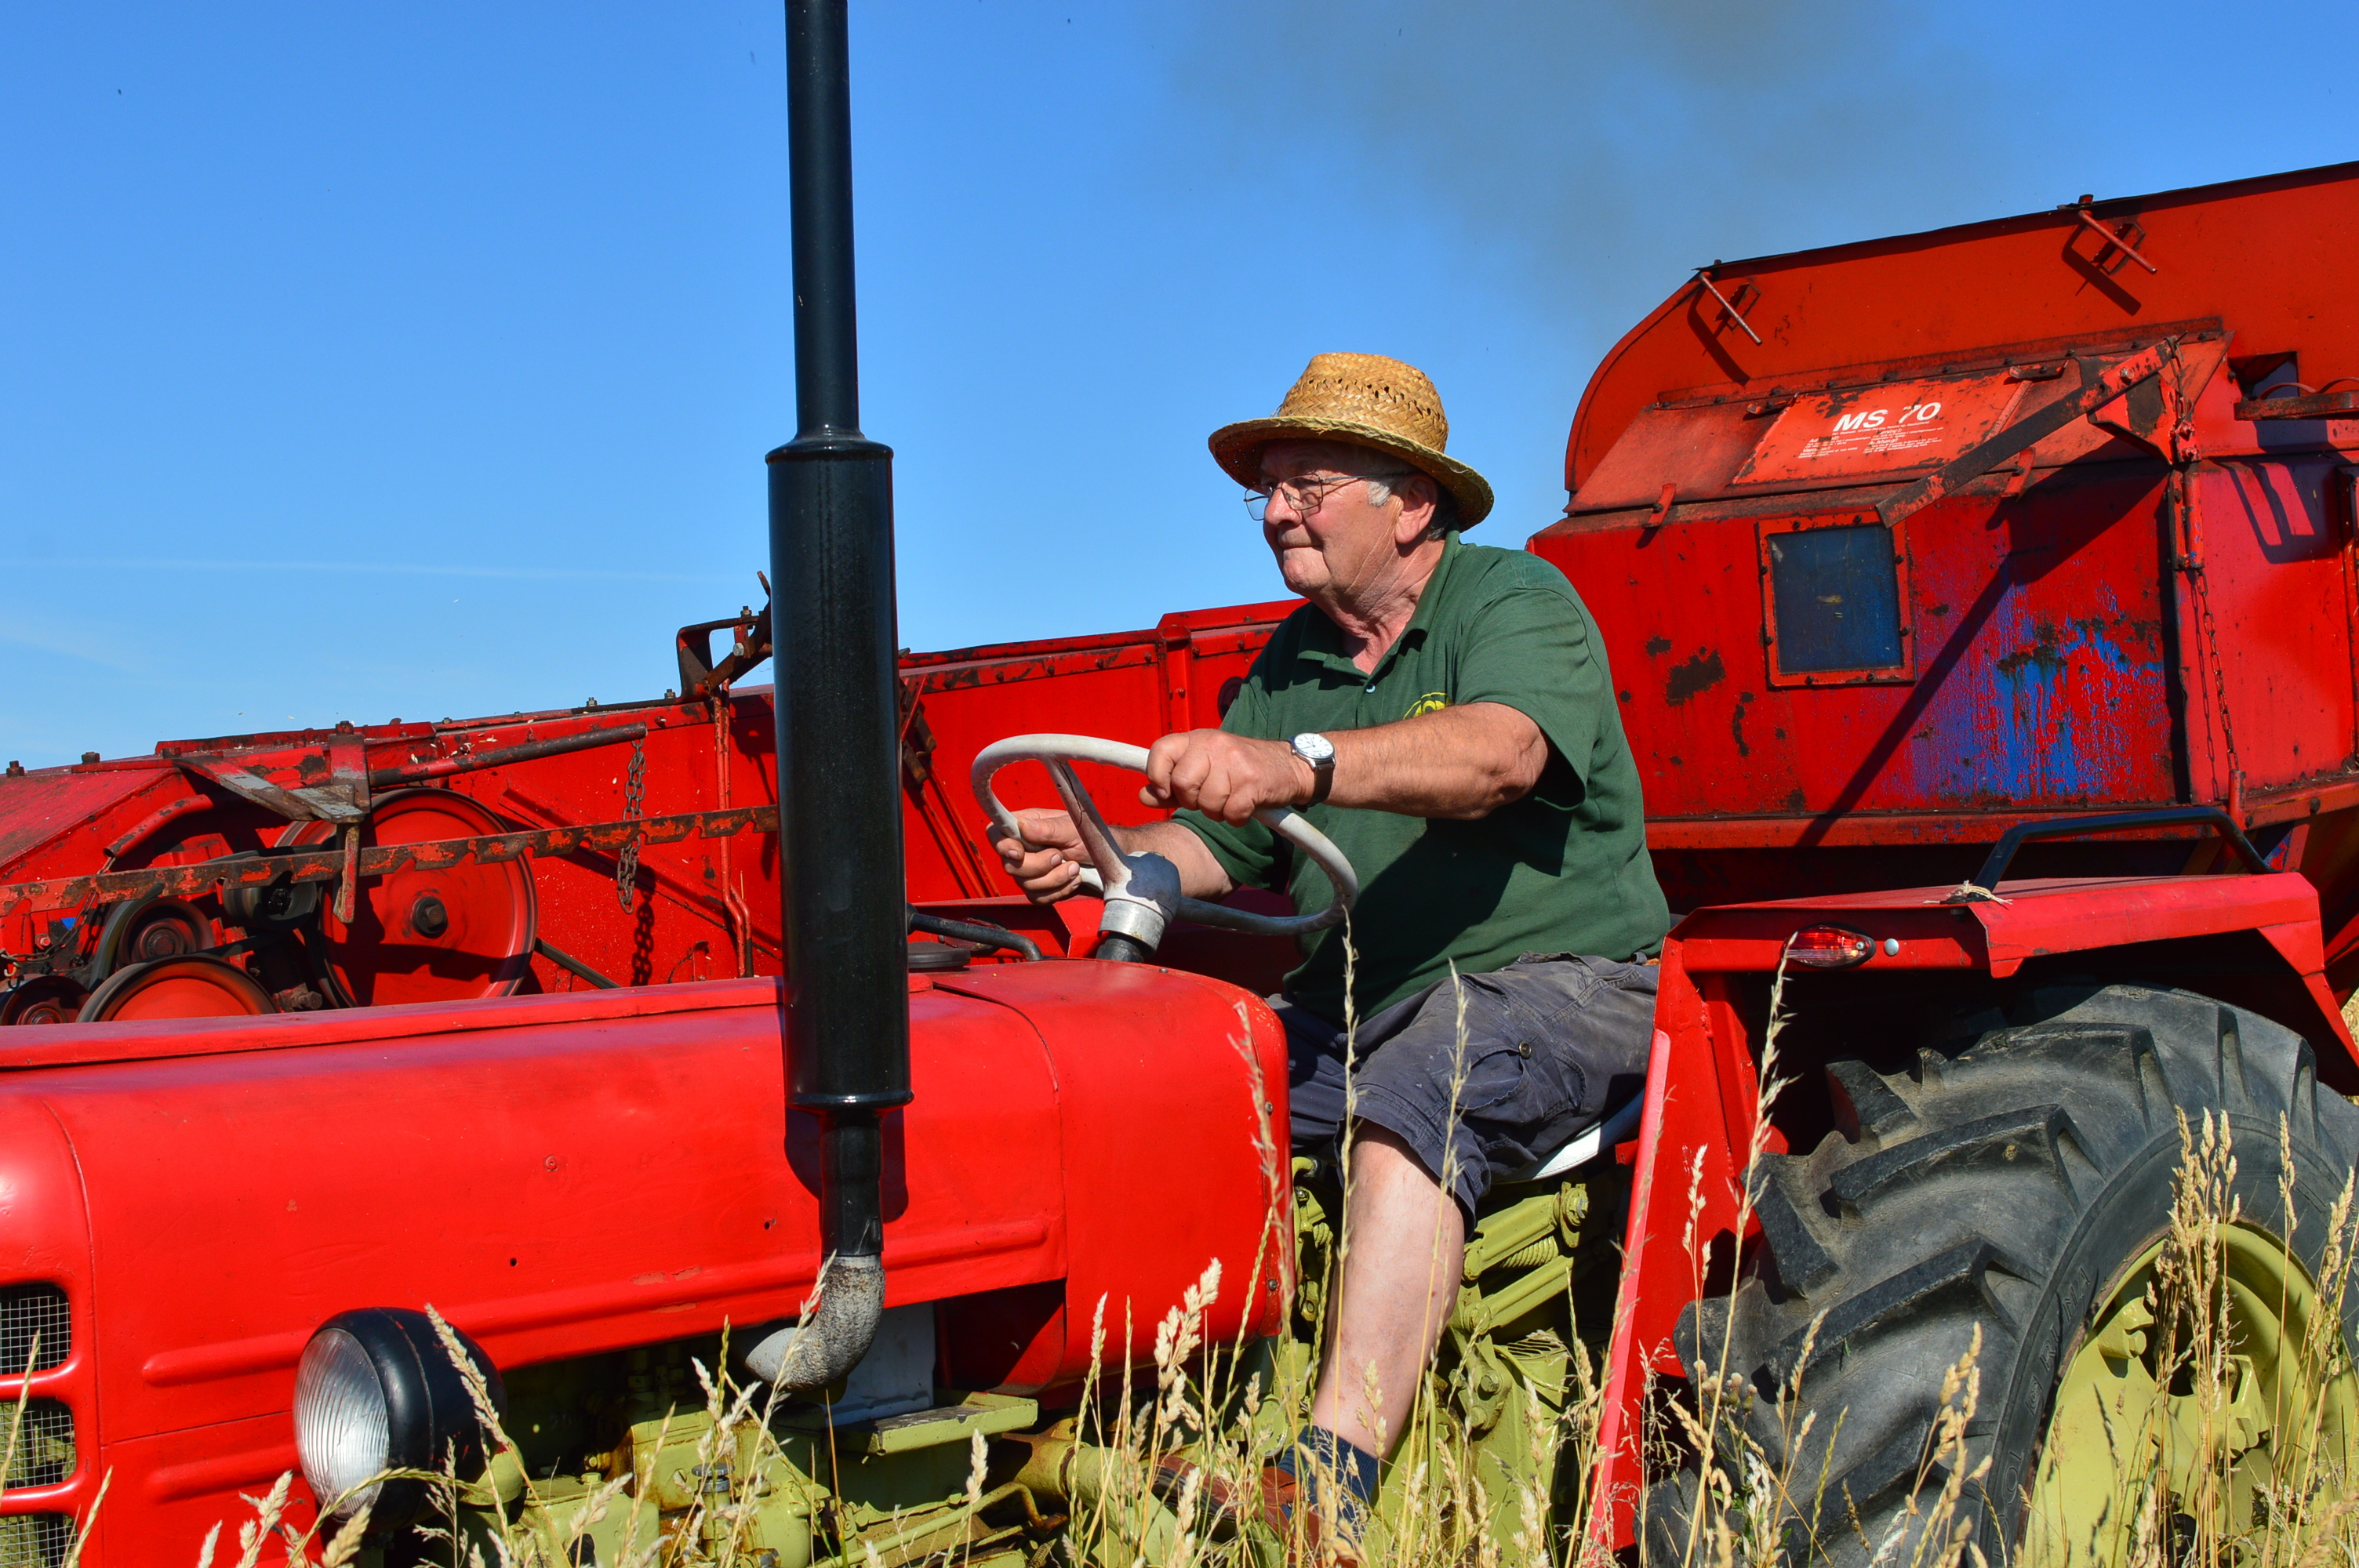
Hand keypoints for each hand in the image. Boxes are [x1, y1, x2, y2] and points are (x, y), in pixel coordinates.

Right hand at [991, 808, 1092, 903]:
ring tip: (1074, 867)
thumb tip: (1023, 826)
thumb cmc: (1088, 836)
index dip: (1002, 846)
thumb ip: (1048, 829)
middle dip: (1038, 865)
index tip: (1019, 853)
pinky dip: (1058, 891)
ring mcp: (1029, 871)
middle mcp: (1022, 849)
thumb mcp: (1072, 828)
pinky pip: (1039, 898)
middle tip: (1060, 856)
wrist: (1105, 858)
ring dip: (1053, 879)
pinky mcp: (1040, 889)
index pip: (996, 834)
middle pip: (1010, 866)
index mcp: (1025, 826)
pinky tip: (1073, 880)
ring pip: (1025, 885)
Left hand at [1140, 729, 1314, 824]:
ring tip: (1230, 799)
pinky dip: (1236, 818)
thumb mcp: (1204, 768)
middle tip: (1209, 797)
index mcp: (1197, 739)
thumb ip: (1171, 785)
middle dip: (1193, 801)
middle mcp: (1214, 745)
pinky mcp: (1253, 783)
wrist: (1290, 767)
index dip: (1156, 775)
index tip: (1166, 790)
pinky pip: (1231, 814)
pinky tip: (1245, 806)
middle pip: (1182, 783)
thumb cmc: (1241, 769)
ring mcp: (1235, 763)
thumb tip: (1144, 795)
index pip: (1160, 751)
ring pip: (1207, 803)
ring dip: (1217, 812)